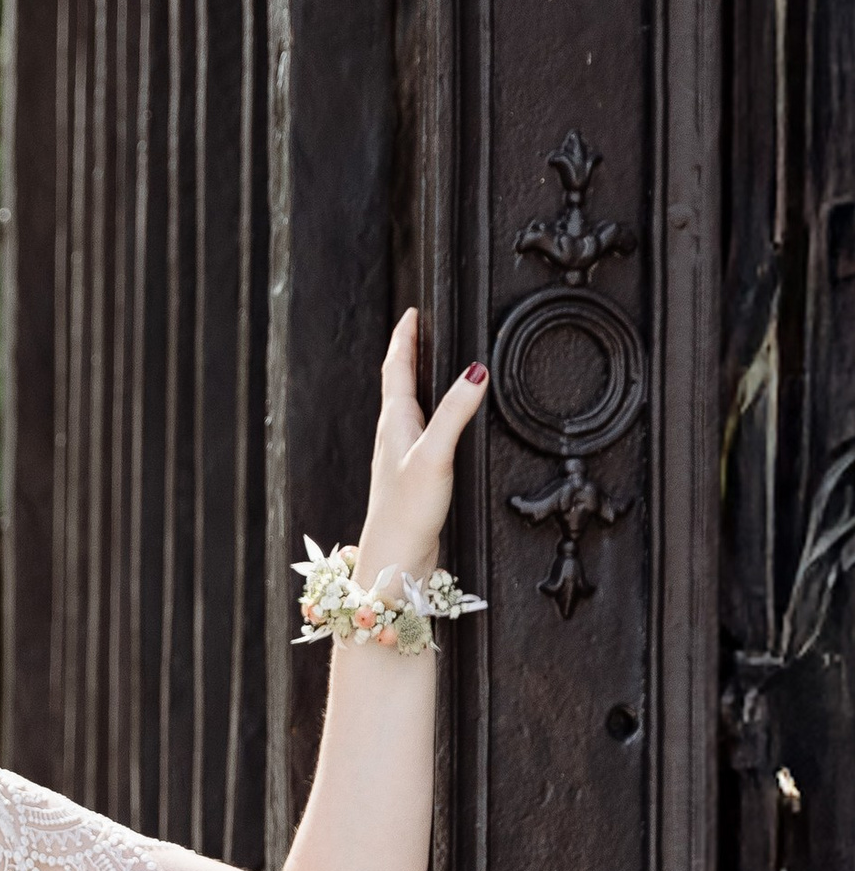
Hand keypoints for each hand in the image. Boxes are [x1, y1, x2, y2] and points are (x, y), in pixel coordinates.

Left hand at [353, 309, 487, 584]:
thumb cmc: (406, 511)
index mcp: (394, 421)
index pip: (396, 366)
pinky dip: (431, 412)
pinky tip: (442, 423)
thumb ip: (455, 412)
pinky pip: (421, 430)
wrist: (394, 559)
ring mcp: (400, 455)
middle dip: (411, 352)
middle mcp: (393, 434)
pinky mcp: (413, 476)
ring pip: (409, 406)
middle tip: (423, 326)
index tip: (414, 310)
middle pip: (400, 382)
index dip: (405, 336)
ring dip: (418, 381)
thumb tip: (476, 370)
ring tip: (431, 363)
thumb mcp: (435, 455)